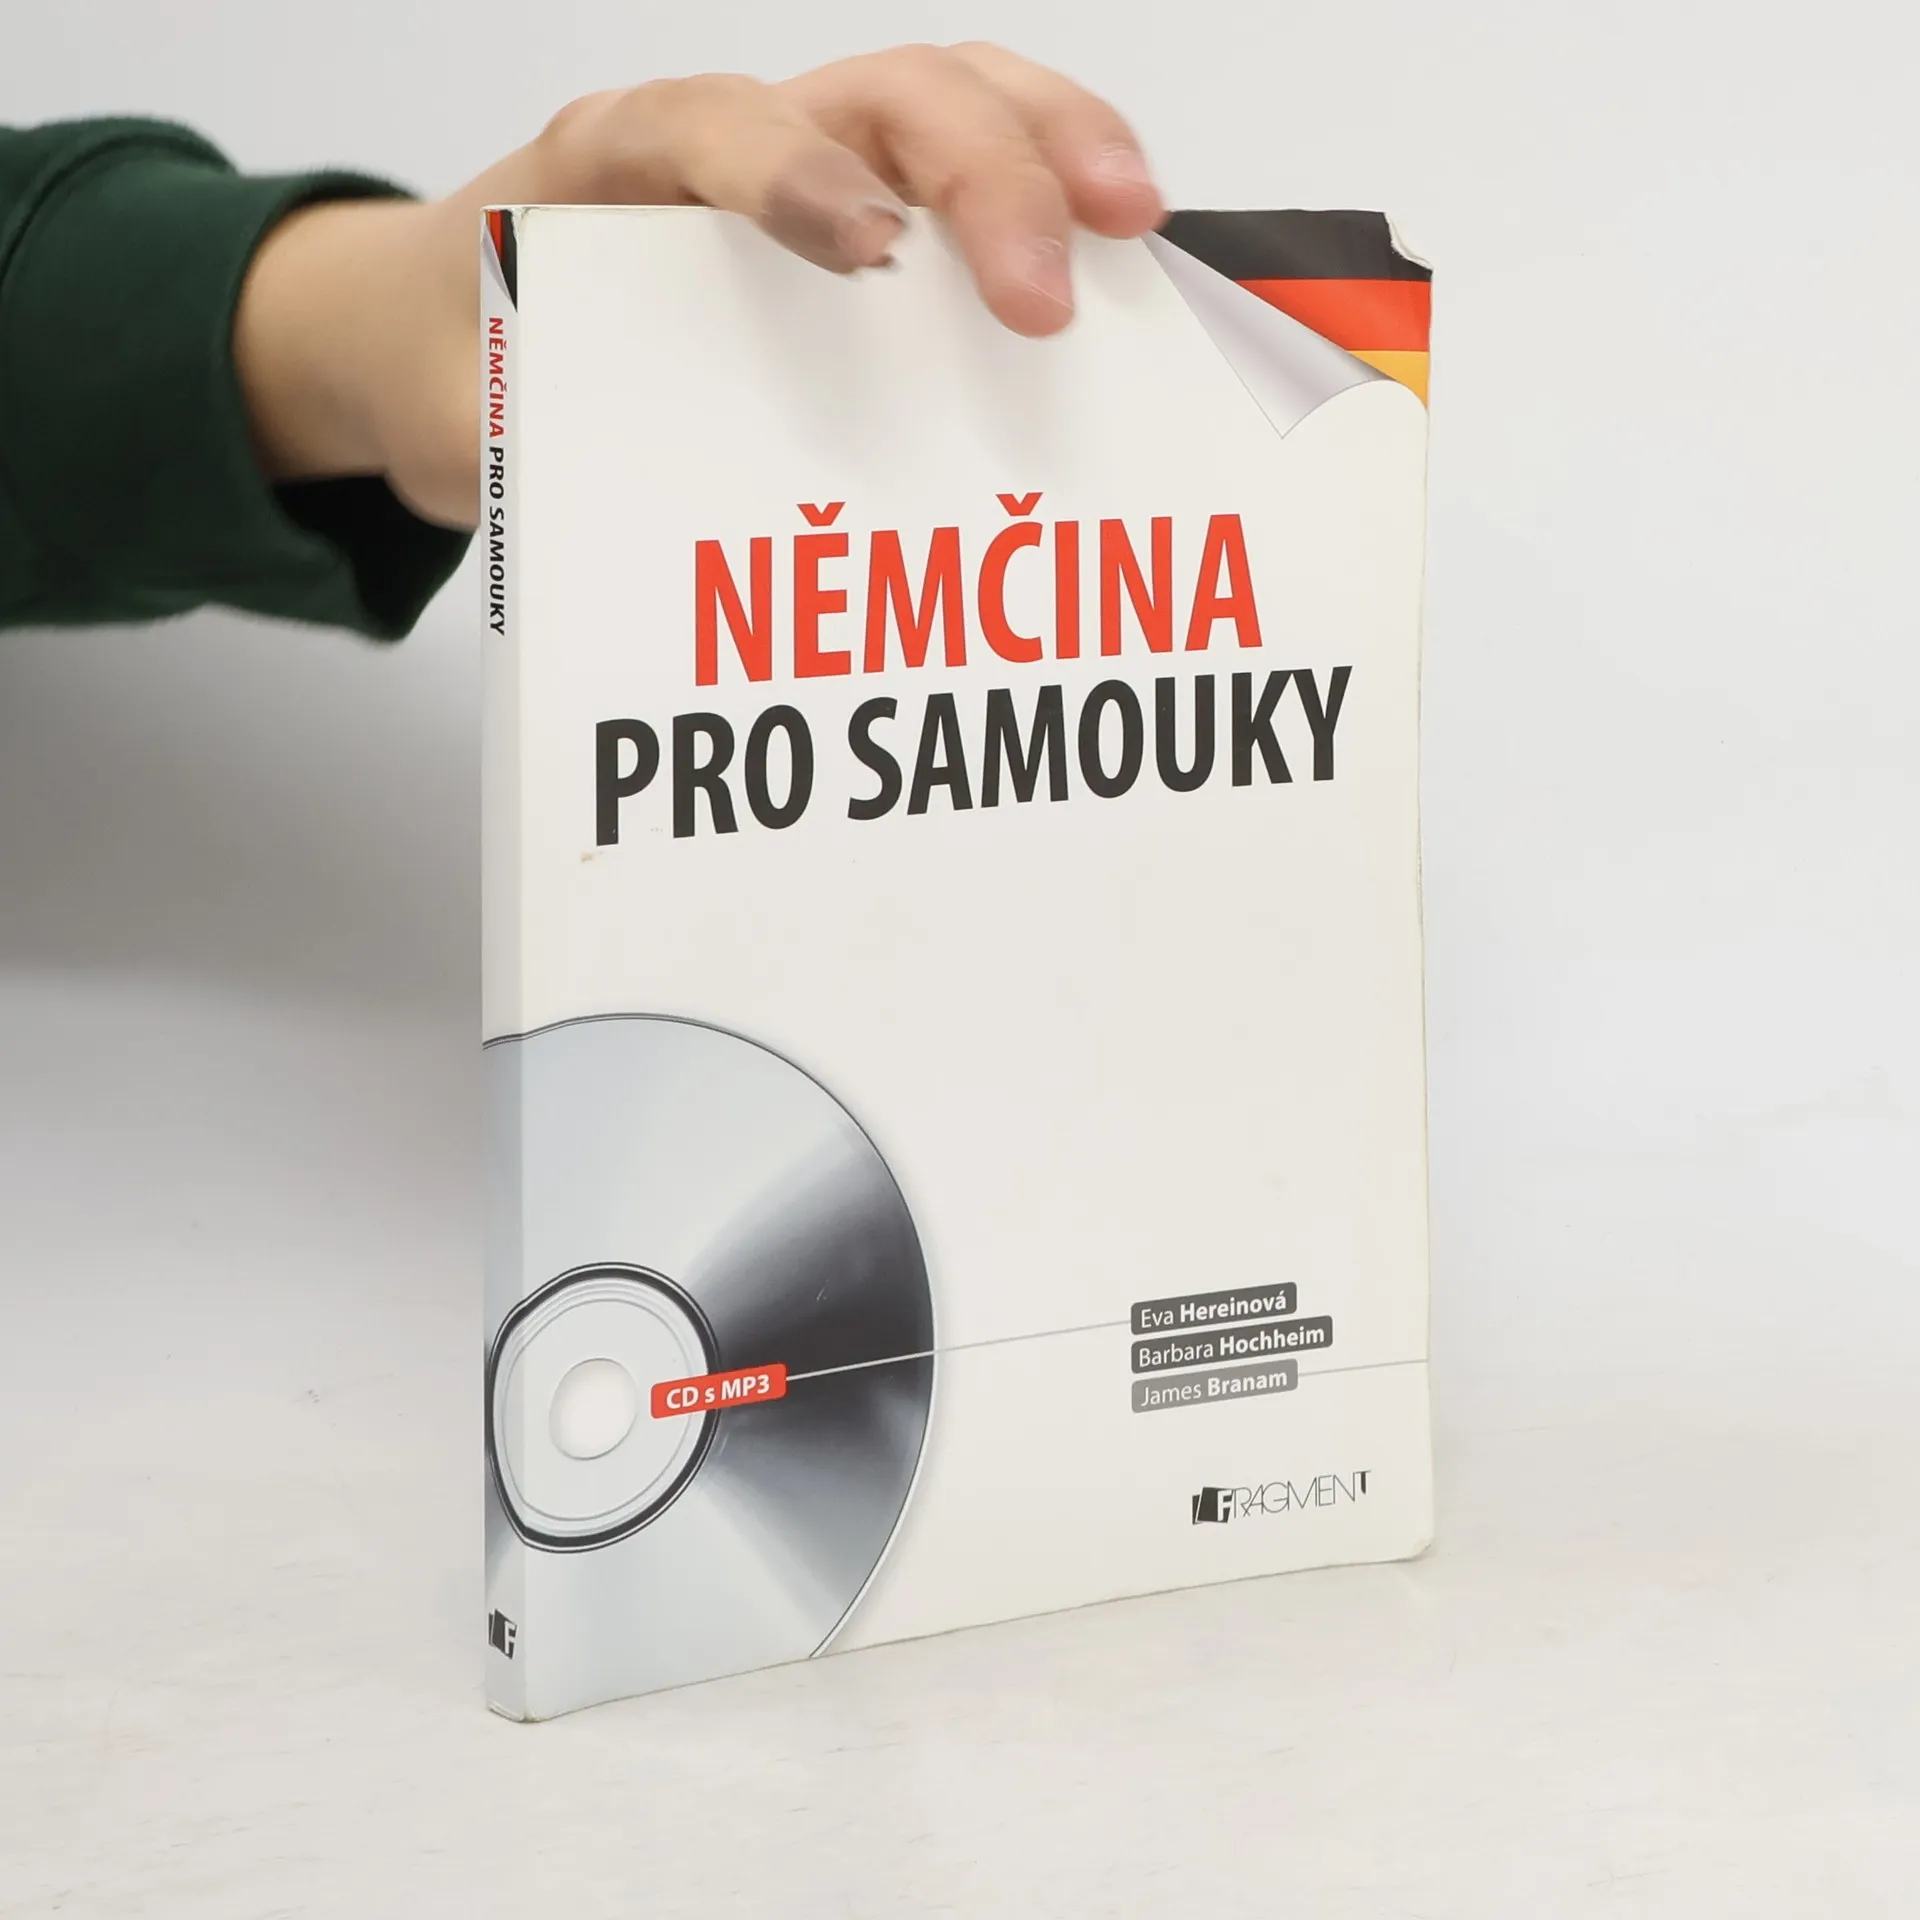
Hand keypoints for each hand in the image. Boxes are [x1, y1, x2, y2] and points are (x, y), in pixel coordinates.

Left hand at [234, 44, 1163, 528]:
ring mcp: (802, 162)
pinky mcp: (852, 209)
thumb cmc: (458, 357)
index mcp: (607, 165)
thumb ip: (515, 442)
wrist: (427, 327)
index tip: (872, 246)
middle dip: (979, 174)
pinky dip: (1049, 189)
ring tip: (1138, 226)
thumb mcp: (455, 412)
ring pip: (947, 100)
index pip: (713, 126)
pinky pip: (963, 169)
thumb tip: (637, 517)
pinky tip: (1118, 250)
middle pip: (878, 93)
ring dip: (1051, 149)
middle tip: (1049, 296)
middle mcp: (725, 139)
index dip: (796, 173)